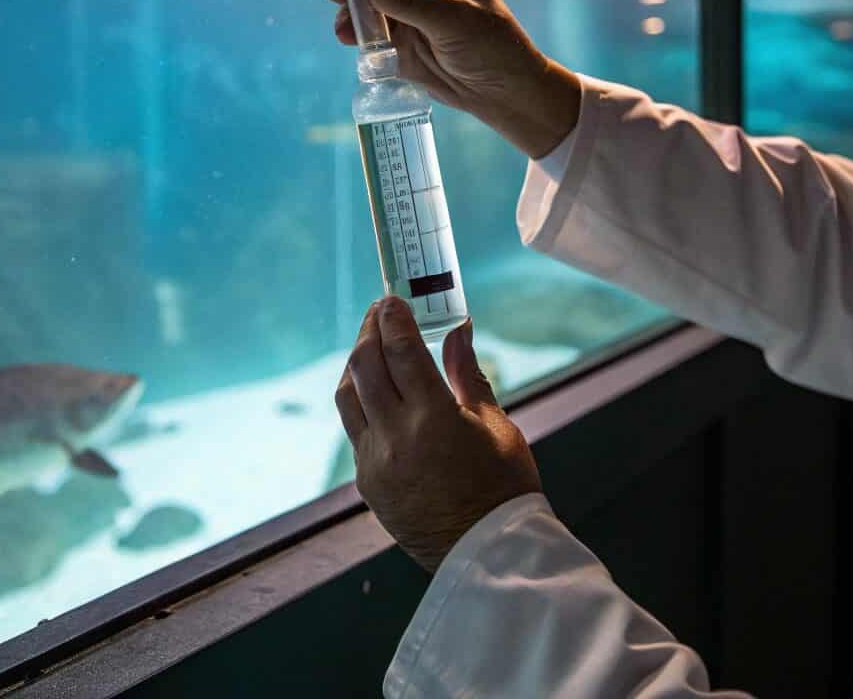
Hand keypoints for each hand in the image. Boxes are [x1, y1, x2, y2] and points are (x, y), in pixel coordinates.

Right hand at [326, 0, 580, 158]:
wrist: (504, 93)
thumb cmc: (492, 47)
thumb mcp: (453, 20)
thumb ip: (410, 0)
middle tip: (340, 10)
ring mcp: (406, 11)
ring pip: (366, 6)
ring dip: (353, 19)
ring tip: (348, 37)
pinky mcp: (398, 40)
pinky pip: (370, 34)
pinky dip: (360, 39)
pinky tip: (358, 48)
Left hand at [334, 297, 542, 573]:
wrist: (487, 554)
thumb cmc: (505, 488)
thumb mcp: (497, 426)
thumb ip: (468, 374)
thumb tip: (458, 328)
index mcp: (434, 419)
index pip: (401, 351)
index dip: (393, 318)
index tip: (392, 298)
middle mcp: (396, 436)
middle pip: (365, 365)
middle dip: (369, 331)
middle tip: (379, 312)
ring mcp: (375, 461)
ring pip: (347, 395)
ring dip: (356, 364)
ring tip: (371, 346)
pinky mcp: (367, 482)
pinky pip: (354, 429)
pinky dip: (360, 400)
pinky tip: (374, 390)